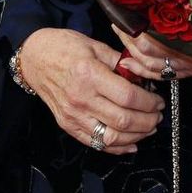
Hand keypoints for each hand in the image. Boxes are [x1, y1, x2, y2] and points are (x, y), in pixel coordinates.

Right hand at [20, 28, 164, 154]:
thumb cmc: (63, 47)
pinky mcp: (67, 124)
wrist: (33, 58)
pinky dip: (117, 147)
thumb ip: (119, 61)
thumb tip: (142, 77)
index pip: (128, 97)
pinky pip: (96, 143)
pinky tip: (131, 143)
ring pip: (112, 137)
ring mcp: (73, 115)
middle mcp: (80, 98)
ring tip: (148, 127)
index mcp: (89, 74)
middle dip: (148, 121)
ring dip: (137, 136)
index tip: (158, 100)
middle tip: (158, 115)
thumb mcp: (93, 45)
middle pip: (124, 120)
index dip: (149, 102)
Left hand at [112, 26, 191, 81]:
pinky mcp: (191, 71)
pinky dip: (142, 71)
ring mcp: (190, 65)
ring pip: (152, 66)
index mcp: (188, 35)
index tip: (118, 16)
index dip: (131, 29)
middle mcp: (188, 53)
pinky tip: (128, 64)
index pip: (148, 38)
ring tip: (120, 38)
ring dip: (131, 54)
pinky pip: (161, 76)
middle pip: (147, 51)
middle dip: (127, 39)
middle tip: (115, 24)